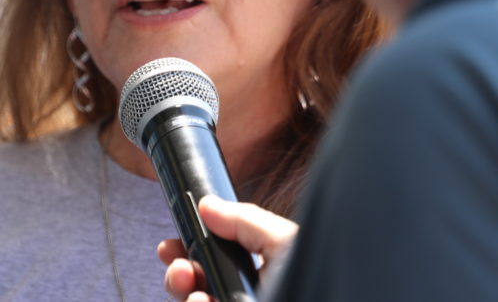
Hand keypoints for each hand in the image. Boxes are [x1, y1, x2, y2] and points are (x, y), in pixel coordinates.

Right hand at [157, 195, 298, 300]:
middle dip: (179, 274)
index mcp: (257, 275)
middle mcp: (243, 296)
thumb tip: (207, 206)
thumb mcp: (285, 244)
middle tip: (183, 270)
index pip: (212, 263)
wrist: (328, 293)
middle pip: (195, 288)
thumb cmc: (311, 278)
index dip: (186, 253)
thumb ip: (246, 221)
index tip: (170, 247)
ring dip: (186, 297)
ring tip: (200, 298)